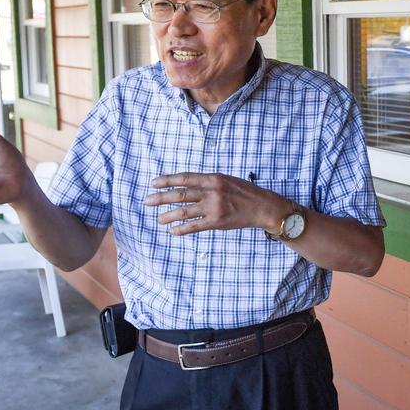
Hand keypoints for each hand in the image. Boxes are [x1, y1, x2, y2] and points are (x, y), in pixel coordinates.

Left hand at [146, 172, 284, 235]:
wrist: (263, 207)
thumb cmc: (244, 192)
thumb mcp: (226, 180)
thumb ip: (206, 182)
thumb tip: (185, 184)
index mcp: (213, 178)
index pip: (184, 178)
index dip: (167, 180)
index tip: (153, 183)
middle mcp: (212, 192)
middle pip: (180, 194)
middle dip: (160, 198)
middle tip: (147, 201)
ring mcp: (213, 207)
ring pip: (184, 212)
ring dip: (168, 216)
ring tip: (159, 219)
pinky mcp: (217, 222)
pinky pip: (194, 226)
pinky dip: (181, 229)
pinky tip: (173, 231)